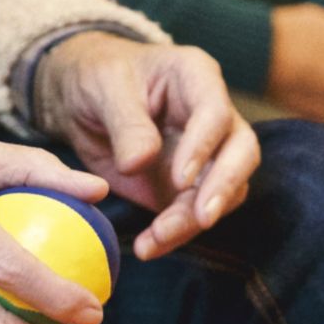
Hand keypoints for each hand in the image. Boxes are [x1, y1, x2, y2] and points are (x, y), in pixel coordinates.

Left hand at [36, 32, 259, 260]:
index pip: (216, 112)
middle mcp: (212, 115)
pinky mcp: (188, 186)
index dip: (204, 146)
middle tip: (202, 218)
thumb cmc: (98, 77)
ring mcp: (206, 153)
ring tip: (155, 239)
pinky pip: (193, 214)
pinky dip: (175, 234)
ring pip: (223, 191)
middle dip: (224, 187)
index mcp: (196, 77)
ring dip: (194, 220)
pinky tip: (149, 246)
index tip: (180, 178)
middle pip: (241, 152)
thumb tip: (140, 163)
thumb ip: (126, 123)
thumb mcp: (104, 88)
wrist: (81, 100)